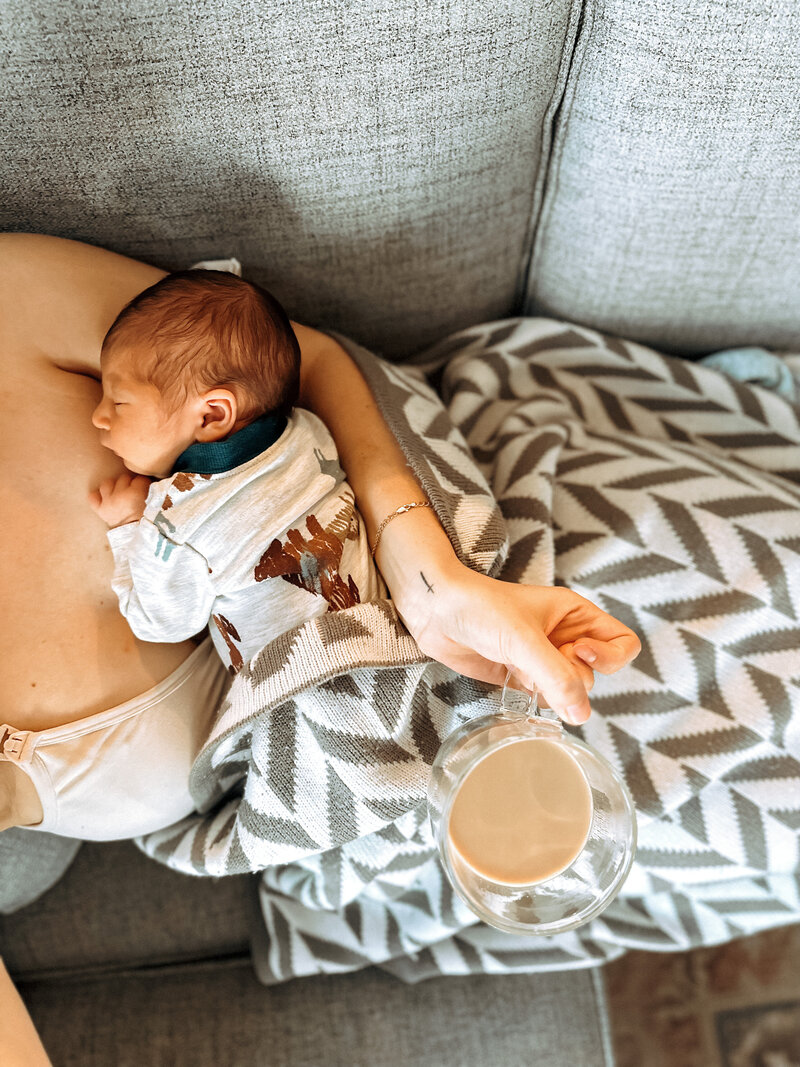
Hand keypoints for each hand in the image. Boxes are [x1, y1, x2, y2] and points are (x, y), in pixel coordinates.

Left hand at [89, 472, 151, 527]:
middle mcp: (120, 495)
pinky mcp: (100, 510)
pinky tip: (106, 498)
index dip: (144, 484)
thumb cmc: (151, 522)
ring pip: (107, 483)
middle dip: (130, 484)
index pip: (140, 479)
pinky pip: (93, 497)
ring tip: (120, 493)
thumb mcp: (156, 505)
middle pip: (124, 478)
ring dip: (114, 487)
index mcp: (136, 493)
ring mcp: (108, 503)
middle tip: (135, 493)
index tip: (146, 491)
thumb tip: (151, 483)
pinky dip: (98, 496)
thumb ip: (154, 492)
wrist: (139, 540)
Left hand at [398, 562, 640, 724]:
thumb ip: (556, 677)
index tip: (578, 651)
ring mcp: (543, 658)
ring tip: (519, 669)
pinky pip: (546, 700)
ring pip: (571, 691)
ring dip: (550, 690)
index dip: (609, 656)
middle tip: (537, 662)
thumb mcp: (523, 639)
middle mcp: (565, 637)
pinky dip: (535, 700)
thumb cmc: (479, 606)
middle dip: (570, 676)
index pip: (623, 643)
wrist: (435, 611)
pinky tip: (511, 682)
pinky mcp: (521, 676)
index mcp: (576, 614)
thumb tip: (582, 715)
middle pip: (596, 674)